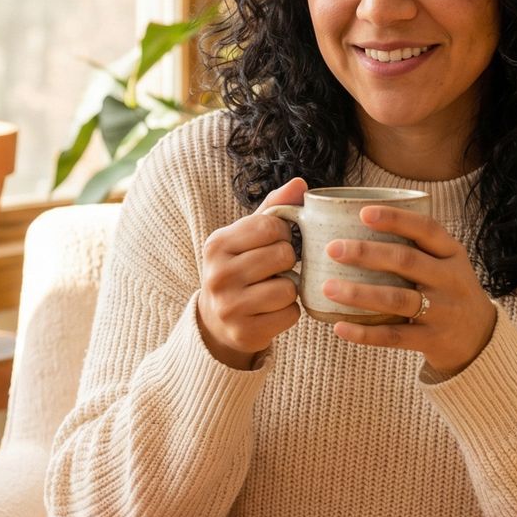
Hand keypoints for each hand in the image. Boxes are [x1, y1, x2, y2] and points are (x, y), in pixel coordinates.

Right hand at [195, 178, 305, 368]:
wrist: (216, 320)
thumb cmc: (239, 268)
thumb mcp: (247, 236)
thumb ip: (273, 209)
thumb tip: (300, 184)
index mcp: (217, 244)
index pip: (271, 226)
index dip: (284, 233)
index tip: (276, 241)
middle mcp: (218, 275)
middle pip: (283, 255)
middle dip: (288, 261)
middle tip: (275, 268)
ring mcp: (229, 306)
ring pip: (289, 288)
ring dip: (289, 289)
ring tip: (272, 289)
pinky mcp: (244, 332)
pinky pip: (290, 314)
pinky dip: (288, 312)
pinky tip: (272, 310)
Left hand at [323, 205, 497, 377]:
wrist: (481, 338)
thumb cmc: (448, 291)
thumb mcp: (446, 263)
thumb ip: (414, 247)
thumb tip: (354, 223)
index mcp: (452, 253)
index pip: (426, 229)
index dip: (396, 219)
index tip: (363, 212)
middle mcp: (450, 279)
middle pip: (407, 261)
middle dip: (367, 253)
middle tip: (333, 249)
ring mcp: (443, 311)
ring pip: (397, 299)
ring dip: (360, 293)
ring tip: (328, 287)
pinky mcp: (433, 340)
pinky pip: (394, 336)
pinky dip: (365, 333)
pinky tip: (340, 326)